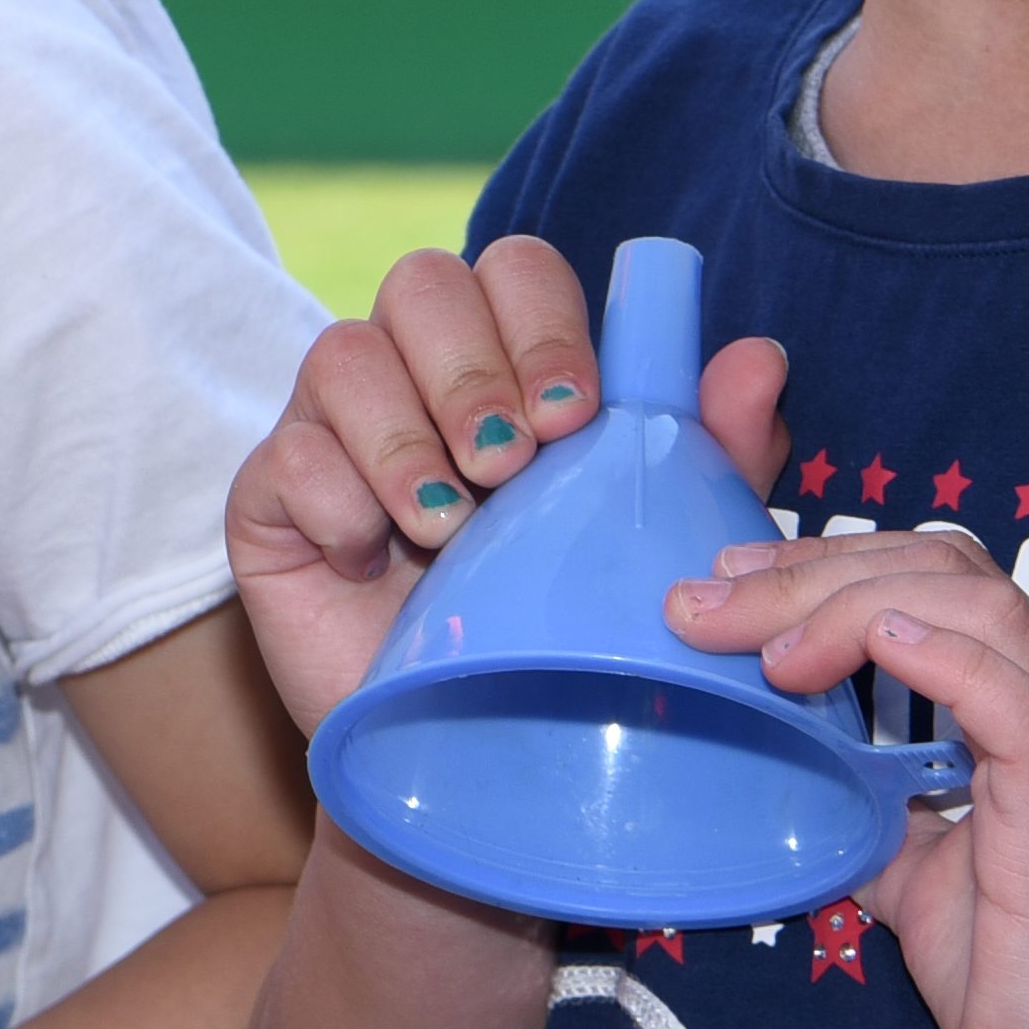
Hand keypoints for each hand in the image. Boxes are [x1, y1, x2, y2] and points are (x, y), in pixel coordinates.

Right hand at [221, 240, 789, 729]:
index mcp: (511, 361)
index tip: (575, 416)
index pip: (516, 268)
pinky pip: (285, 456)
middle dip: (472, 372)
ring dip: (403, 436)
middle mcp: (416, 372)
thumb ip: (709, 450)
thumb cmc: (566, 632)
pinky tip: (374, 560)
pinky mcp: (269, 496)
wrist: (475, 761)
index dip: (543, 322)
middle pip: (423, 284)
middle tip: (510, 469)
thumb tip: (759, 359)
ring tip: (447, 525)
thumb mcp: (655, 543)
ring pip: (343, 353)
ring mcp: (333, 427)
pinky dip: (336, 501)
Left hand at [666, 530, 1028, 1028]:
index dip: (832, 565)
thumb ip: (877, 810)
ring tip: (756, 643)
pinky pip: (1023, 709)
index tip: (729, 586)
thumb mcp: (924, 878)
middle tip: (704, 603)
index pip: (940, 580)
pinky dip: (942, 658)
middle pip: (946, 573)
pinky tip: (875, 642)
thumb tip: (792, 770)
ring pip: (979, 612)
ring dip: (849, 604)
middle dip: (812, 572)